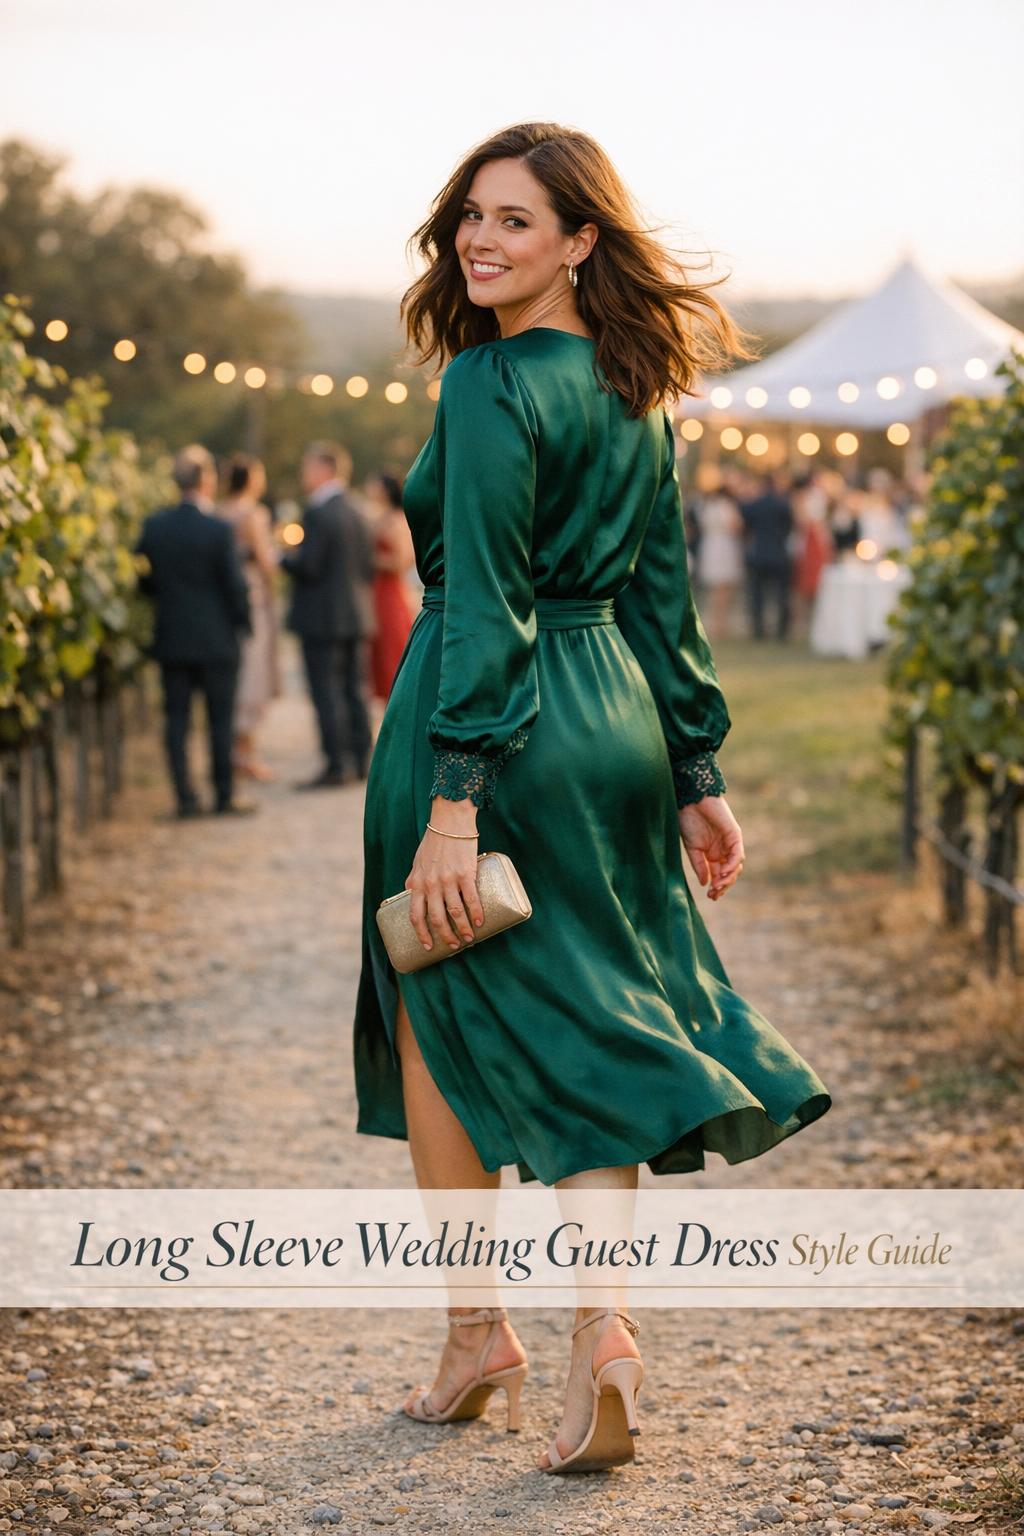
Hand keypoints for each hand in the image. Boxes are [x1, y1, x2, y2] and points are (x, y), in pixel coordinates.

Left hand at [405, 797, 484, 951]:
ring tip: (468, 938)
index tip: (428, 946)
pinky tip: (479, 922)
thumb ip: (414, 876)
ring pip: (455, 913)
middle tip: (453, 946)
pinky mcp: (465, 874)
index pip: (415, 915)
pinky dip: (475, 913)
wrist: (450, 821)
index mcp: (418, 883)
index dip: (421, 933)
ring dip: (462, 929)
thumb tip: (408, 888)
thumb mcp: (417, 860)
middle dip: (445, 936)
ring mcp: (448, 880)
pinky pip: (471, 899)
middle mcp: (431, 884)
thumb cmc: (434, 840)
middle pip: (436, 919)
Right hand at [678, 796, 744, 899]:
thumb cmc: (688, 820)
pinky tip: (723, 872)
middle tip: (714, 894)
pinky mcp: (734, 835)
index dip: (717, 887)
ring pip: (736, 866)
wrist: (691, 801)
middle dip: (723, 885)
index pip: (720, 875)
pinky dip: (732, 864)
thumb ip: (699, 865)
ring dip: (728, 878)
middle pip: (730, 873)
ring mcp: (730, 843)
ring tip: (718, 886)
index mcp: (713, 854)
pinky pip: (737, 854)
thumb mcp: (692, 848)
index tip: (710, 896)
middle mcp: (723, 850)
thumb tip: (705, 883)